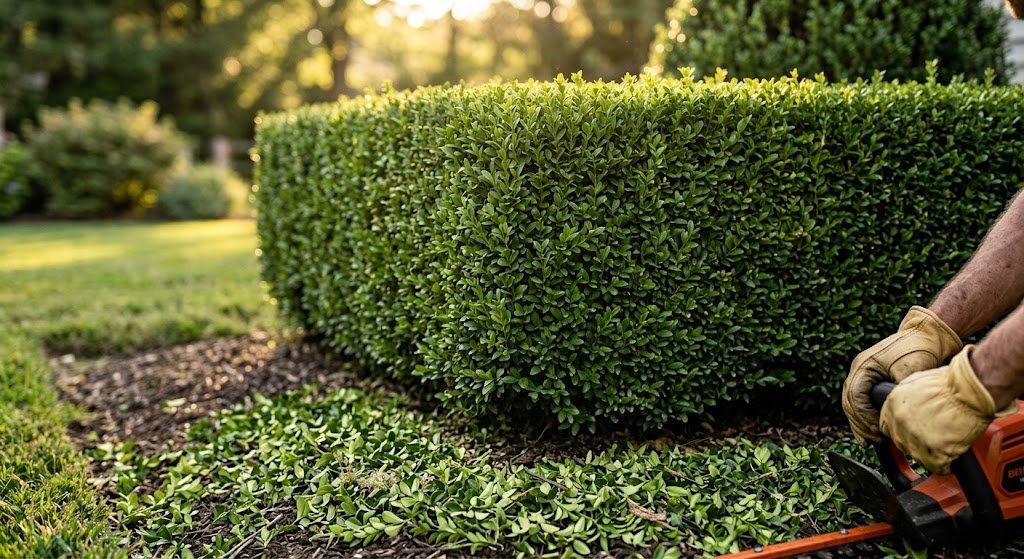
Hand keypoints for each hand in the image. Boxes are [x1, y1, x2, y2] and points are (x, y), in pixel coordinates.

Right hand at [842, 306, 961, 444]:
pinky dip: (865, 416)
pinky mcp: (874, 379)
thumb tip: (896, 414)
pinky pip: (861, 401)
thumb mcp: (911, 369)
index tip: (878, 430)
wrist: (928, 333)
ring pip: (852, 403)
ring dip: (859, 423)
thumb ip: (900, 390)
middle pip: (849, 402)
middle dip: (859, 424)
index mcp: (864, 366)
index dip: (864, 417)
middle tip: (873, 440)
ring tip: (870, 440)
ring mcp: (865, 374)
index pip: (854, 397)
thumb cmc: (919, 346)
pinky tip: (871, 431)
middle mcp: (860, 370)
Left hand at [879, 346, 1016, 473]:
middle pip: (901, 443)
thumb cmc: (951, 383)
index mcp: (893, 404)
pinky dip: (945, 464)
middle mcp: (900, 422)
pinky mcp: (934, 452)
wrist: (970, 391)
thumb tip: (910, 407)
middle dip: (915, 443)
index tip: (910, 432)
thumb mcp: (918, 382)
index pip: (887, 426)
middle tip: (932, 438)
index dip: (900, 430)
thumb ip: (908, 397)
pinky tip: (952, 457)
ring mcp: (915, 438)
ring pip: (917, 456)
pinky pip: (937, 466)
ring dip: (930, 454)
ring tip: (945, 446)